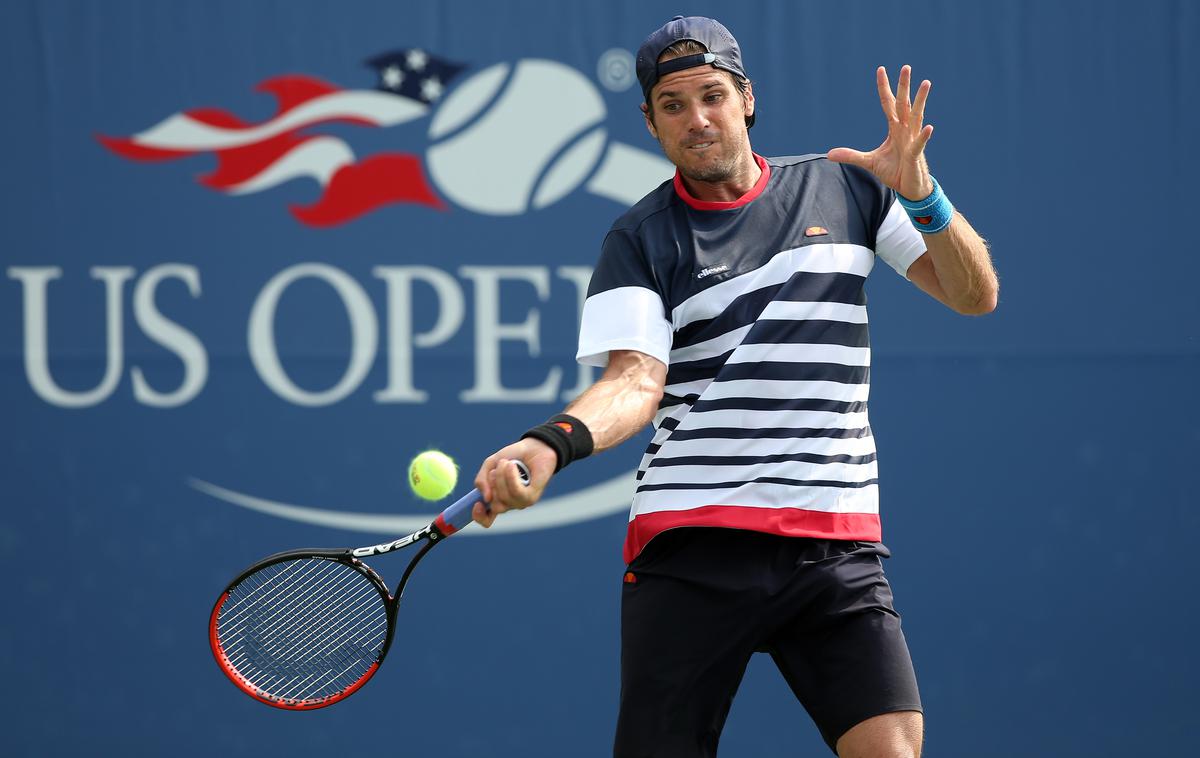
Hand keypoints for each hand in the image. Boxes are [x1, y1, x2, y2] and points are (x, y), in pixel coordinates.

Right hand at [470, 437, 557, 527]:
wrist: (534, 446)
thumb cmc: (513, 456)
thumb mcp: (490, 465)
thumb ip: (481, 480)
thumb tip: (485, 498)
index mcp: (497, 499)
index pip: (487, 519)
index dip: (479, 516)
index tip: (477, 504)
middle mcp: (509, 503)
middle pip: (495, 506)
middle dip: (492, 485)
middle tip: (497, 469)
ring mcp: (521, 502)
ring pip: (504, 498)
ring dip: (502, 476)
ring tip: (507, 462)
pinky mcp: (532, 497)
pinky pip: (517, 492)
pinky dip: (512, 477)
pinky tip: (513, 466)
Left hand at [827, 65, 934, 200]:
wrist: (908, 188)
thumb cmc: (893, 171)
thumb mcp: (868, 161)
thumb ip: (851, 155)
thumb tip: (830, 154)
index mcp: (895, 129)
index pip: (889, 104)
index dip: (884, 88)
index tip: (881, 70)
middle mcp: (905, 130)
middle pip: (904, 104)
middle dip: (904, 86)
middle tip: (906, 67)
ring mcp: (912, 141)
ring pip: (917, 116)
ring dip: (921, 100)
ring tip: (926, 83)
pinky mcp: (915, 155)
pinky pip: (919, 144)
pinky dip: (923, 136)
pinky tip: (929, 127)